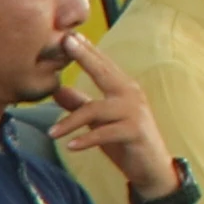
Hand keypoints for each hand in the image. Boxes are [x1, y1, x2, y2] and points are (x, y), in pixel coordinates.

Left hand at [47, 34, 178, 203]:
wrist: (152, 168)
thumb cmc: (124, 141)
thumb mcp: (98, 121)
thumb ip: (80, 104)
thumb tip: (57, 90)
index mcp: (122, 88)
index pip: (102, 64)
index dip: (86, 49)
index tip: (68, 35)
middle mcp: (130, 94)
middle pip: (104, 72)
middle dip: (83, 56)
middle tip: (64, 43)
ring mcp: (134, 112)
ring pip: (96, 109)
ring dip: (71, 122)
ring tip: (51, 133)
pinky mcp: (135, 132)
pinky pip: (106, 133)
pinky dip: (86, 139)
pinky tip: (71, 146)